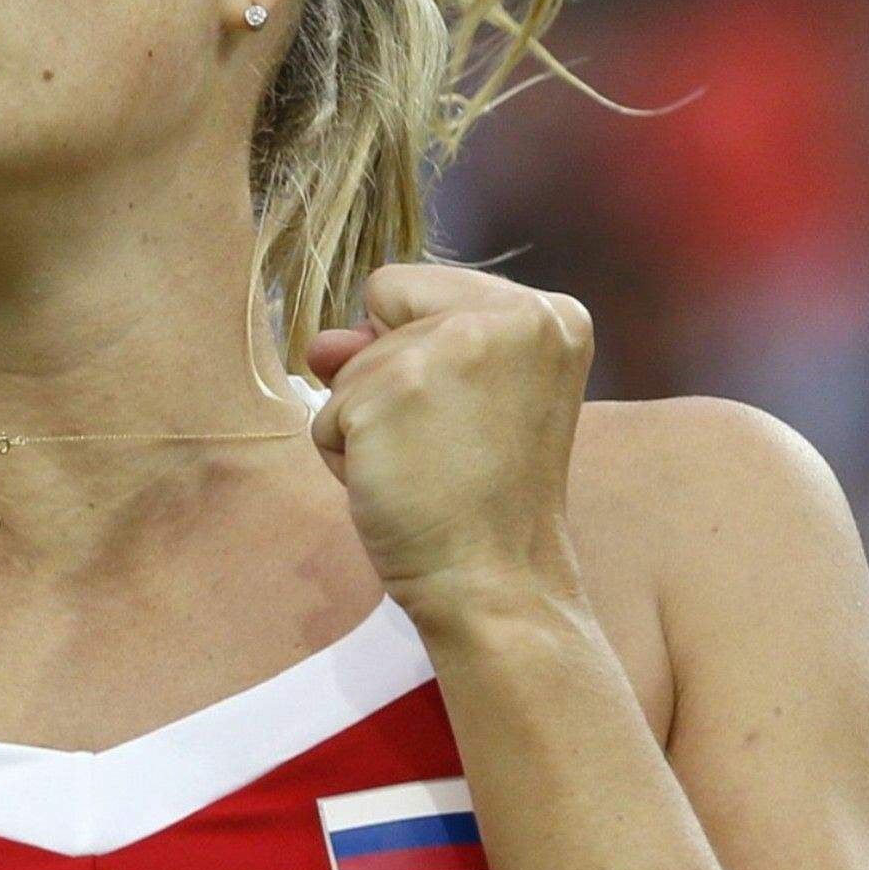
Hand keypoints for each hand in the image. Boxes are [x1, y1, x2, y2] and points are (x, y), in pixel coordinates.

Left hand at [304, 262, 592, 620]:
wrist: (495, 582)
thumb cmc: (484, 502)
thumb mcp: (463, 401)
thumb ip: (397, 347)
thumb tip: (320, 343)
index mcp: (548, 314)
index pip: (414, 287)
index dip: (415, 348)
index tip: (466, 413)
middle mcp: (510, 316)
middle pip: (379, 314)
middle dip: (389, 380)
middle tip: (447, 447)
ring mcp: (447, 349)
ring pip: (349, 369)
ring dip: (366, 426)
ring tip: (425, 470)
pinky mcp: (390, 392)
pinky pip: (326, 416)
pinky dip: (345, 458)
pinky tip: (397, 487)